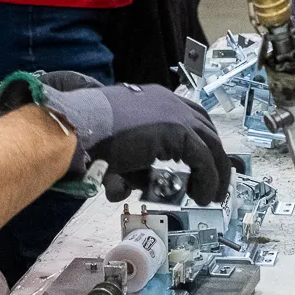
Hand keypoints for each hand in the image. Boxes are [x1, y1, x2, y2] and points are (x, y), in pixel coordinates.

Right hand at [0, 74, 229, 204]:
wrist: (79, 126)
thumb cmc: (86, 135)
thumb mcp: (115, 147)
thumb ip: (126, 164)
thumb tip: (123, 187)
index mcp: (153, 99)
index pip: (187, 115)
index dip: (198, 139)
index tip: (200, 161)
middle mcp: (169, 102)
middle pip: (205, 128)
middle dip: (213, 156)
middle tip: (212, 179)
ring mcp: (176, 115)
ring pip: (210, 145)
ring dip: (215, 173)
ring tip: (210, 196)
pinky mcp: (179, 132)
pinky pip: (204, 160)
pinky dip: (207, 180)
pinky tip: (201, 196)